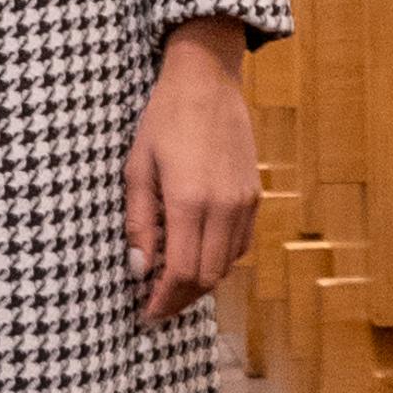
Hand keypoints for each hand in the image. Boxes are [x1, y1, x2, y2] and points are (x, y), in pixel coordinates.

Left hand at [124, 17, 257, 329]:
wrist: (207, 79)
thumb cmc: (164, 118)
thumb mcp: (138, 165)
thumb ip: (138, 221)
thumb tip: (139, 269)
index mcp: (189, 201)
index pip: (181, 274)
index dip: (163, 301)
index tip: (147, 312)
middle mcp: (223, 208)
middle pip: (206, 278)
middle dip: (180, 299)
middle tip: (157, 303)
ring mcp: (244, 203)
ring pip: (226, 266)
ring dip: (201, 283)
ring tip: (174, 284)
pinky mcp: (254, 196)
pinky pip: (240, 245)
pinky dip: (220, 261)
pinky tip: (200, 255)